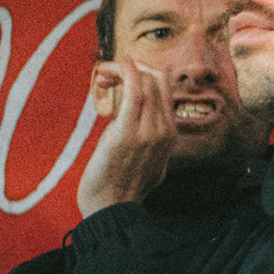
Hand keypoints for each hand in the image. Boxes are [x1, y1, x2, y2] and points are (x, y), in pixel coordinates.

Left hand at [77, 61, 177, 217]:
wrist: (111, 209)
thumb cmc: (122, 187)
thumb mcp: (149, 161)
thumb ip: (151, 142)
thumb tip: (146, 129)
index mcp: (169, 134)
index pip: (164, 90)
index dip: (144, 74)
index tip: (121, 76)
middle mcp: (164, 130)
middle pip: (156, 83)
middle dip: (132, 69)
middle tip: (107, 75)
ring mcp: (148, 132)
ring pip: (146, 85)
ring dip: (124, 70)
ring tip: (103, 74)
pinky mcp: (126, 134)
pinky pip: (134, 95)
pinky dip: (129, 74)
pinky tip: (120, 64)